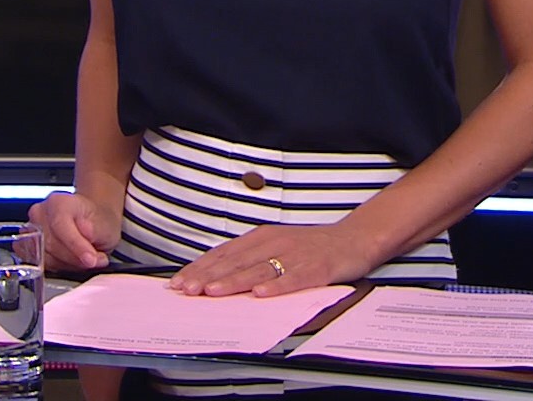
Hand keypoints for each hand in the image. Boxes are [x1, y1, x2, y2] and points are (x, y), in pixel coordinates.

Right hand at [27, 192, 121, 271]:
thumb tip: (86, 232)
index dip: (76, 245)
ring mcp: (30, 231)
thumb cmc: (97, 222)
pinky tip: (73, 260)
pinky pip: (41, 264)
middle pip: (51, 244)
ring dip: (69, 264)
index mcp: (58, 201)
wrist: (91, 224)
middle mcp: (40, 213)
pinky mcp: (28, 248)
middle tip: (96, 259)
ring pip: (46, 258)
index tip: (90, 259)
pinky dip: (60, 267)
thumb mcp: (105, 225)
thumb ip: (95, 229)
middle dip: (76, 258)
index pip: (60, 225)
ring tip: (87, 258)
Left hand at [168, 223, 375, 297]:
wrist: (354, 238)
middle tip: (186, 289)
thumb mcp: (275, 246)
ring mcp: (296, 255)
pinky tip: (262, 294)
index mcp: (262, 238)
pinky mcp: (317, 267)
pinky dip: (277, 286)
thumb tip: (214, 277)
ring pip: (260, 269)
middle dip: (209, 276)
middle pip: (237, 261)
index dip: (200, 268)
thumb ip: (249, 259)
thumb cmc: (311, 246)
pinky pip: (294, 278)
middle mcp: (275, 243)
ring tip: (214, 292)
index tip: (178, 282)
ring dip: (235, 281)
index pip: (224, 253)